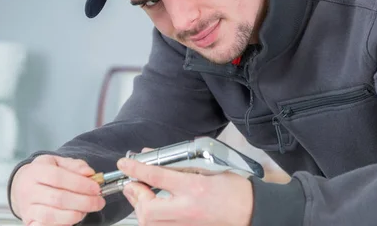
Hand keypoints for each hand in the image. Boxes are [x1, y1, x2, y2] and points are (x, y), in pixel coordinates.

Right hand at [10, 154, 105, 225]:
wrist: (22, 185)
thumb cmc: (45, 173)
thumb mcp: (59, 162)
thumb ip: (75, 165)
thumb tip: (89, 173)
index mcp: (36, 171)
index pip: (58, 177)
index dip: (80, 184)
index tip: (96, 188)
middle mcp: (28, 190)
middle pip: (58, 199)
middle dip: (84, 201)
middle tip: (99, 201)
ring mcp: (27, 208)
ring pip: (52, 215)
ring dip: (75, 214)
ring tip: (88, 209)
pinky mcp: (29, 221)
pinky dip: (64, 223)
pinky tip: (75, 216)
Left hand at [117, 154, 252, 225]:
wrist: (251, 212)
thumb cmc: (234, 190)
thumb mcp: (209, 168)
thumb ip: (180, 164)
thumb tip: (153, 157)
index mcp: (195, 188)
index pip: (157, 176)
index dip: (137, 169)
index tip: (124, 163)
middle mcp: (188, 209)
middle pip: (148, 209)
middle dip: (136, 196)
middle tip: (133, 184)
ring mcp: (186, 224)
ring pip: (150, 222)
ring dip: (141, 208)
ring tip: (141, 195)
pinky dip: (151, 218)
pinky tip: (153, 209)